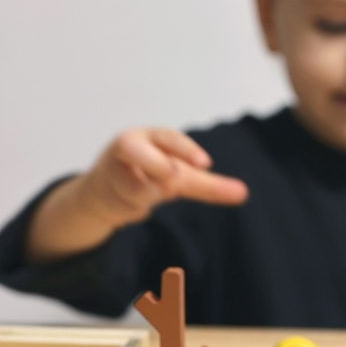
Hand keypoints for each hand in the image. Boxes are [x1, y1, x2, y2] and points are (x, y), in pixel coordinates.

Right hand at [25, 128, 248, 262]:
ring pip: (136, 187)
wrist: (105, 192)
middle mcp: (128, 146)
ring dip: (147, 196)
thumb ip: (209, 185)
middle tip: (174, 175)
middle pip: (133, 147)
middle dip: (154, 163)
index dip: (184, 149)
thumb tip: (244, 193)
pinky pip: (126, 206)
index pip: (167, 136)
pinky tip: (129, 203)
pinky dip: (134, 209)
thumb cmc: (149, 174)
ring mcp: (111, 167)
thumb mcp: (180, 178)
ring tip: (147, 192)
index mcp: (151, 137)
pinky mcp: (101, 189)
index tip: (205, 164)